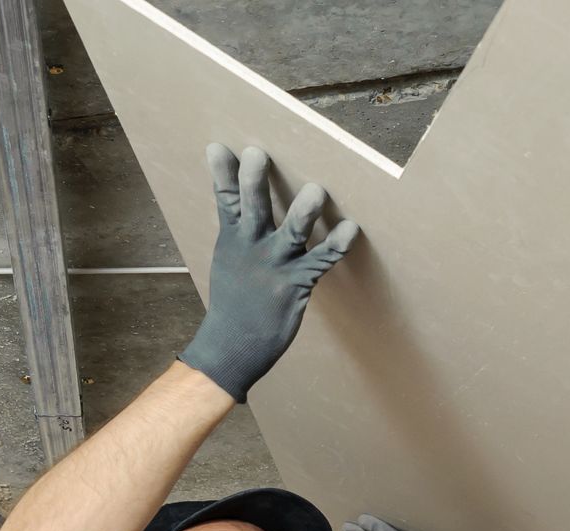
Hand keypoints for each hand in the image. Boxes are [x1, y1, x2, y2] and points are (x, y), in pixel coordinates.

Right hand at [178, 144, 359, 402]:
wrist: (235, 345)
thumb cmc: (235, 300)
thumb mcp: (229, 260)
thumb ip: (238, 231)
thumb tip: (238, 205)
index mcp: (233, 239)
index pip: (225, 201)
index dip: (222, 173)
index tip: (218, 146)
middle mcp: (253, 248)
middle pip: (253, 208)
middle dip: (255, 182)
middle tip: (258, 154)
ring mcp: (276, 265)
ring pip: (292, 232)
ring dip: (304, 211)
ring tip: (316, 190)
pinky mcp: (298, 282)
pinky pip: (323, 260)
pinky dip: (338, 244)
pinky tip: (351, 228)